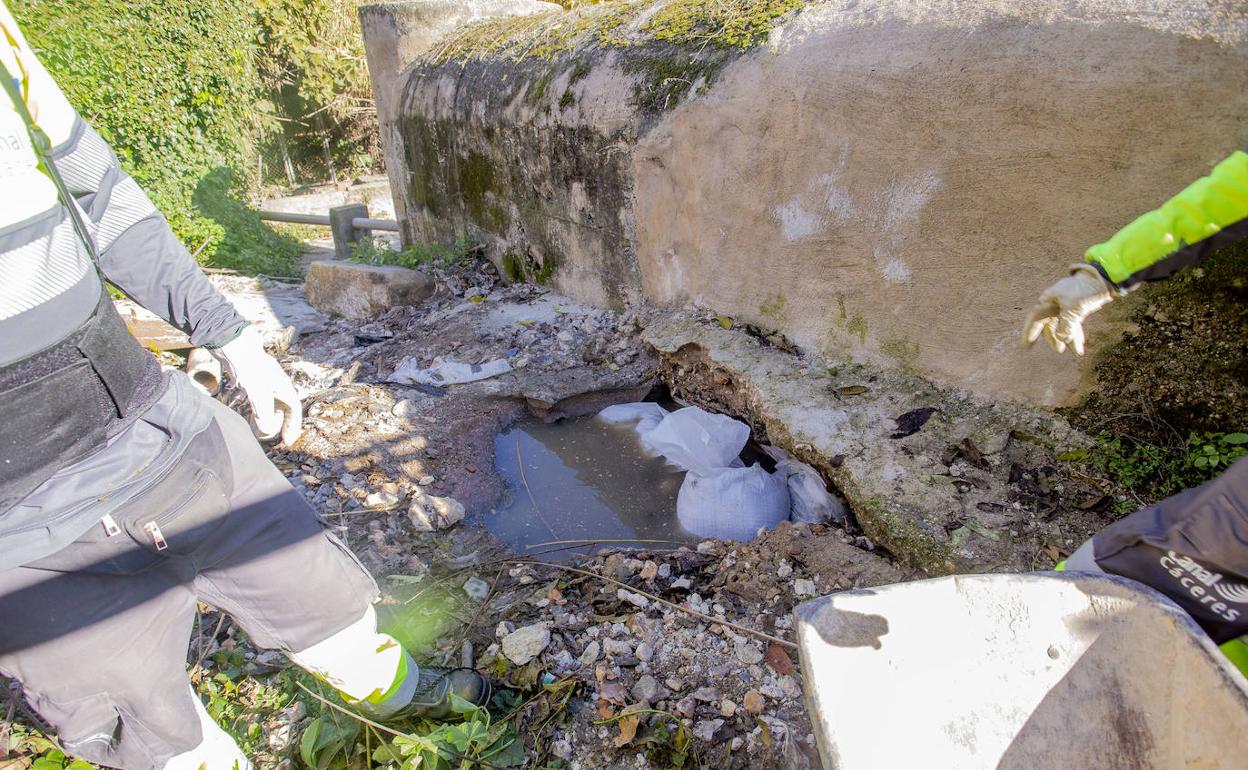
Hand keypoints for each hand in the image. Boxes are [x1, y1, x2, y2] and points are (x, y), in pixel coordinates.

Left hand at [211, 325, 301, 444]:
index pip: (294, 410)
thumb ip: (264, 413)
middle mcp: (277, 384)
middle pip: (285, 409)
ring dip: (269, 419)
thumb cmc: (247, 366)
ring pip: (272, 405)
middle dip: (282, 425)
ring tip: (262, 431)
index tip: (286, 442)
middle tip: (276, 440)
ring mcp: (265, 381)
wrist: (232, 344)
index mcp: (283, 386)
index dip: (292, 427)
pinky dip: (258, 411)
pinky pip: (260, 400)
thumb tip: (268, 432)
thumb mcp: (257, 392)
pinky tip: (249, 415)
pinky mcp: (252, 380)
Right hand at [1022, 264, 1114, 355]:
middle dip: (1053, 338)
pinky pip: (1072, 325)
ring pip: (1061, 326)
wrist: (1099, 279)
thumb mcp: (1074, 309)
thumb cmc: (1083, 290)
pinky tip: (1081, 344)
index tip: (1026, 346)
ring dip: (1068, 338)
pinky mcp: (1074, 310)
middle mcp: (1053, 304)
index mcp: (1047, 301)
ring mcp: (1063, 307)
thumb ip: (1067, 325)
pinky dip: (1076, 334)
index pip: (1036, 319)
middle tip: (1059, 350)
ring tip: (1076, 350)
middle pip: (1049, 325)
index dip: (1030, 332)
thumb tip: (1062, 339)